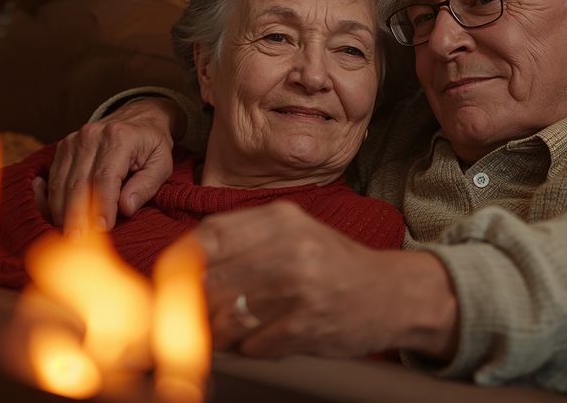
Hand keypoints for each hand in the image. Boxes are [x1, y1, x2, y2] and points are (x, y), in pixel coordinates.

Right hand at [46, 98, 183, 235]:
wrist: (139, 117)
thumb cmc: (152, 145)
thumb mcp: (161, 164)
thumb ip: (146, 185)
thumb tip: (125, 208)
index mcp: (119, 138)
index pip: (106, 178)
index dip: (102, 205)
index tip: (101, 229)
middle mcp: (92, 136)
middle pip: (78, 182)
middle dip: (76, 215)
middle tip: (76, 241)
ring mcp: (74, 140)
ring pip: (61, 182)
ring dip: (62, 212)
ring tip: (66, 236)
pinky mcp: (64, 147)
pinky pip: (54, 177)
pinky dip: (54, 200)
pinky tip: (56, 218)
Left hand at [191, 202, 458, 358]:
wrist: (394, 295)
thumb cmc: (336, 266)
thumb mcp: (295, 233)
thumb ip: (245, 241)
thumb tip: (182, 266)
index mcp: (282, 218)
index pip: (210, 236)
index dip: (181, 263)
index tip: (173, 281)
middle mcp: (290, 248)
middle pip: (211, 279)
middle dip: (194, 305)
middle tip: (192, 317)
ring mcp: (299, 288)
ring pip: (226, 317)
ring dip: (217, 333)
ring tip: (225, 333)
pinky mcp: (307, 326)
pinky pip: (252, 345)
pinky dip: (247, 349)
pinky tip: (260, 341)